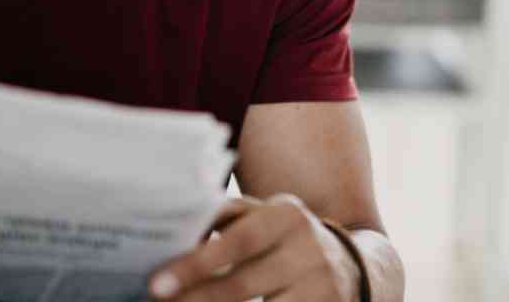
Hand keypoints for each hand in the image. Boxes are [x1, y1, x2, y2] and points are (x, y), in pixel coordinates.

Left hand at [149, 195, 362, 301]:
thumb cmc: (283, 240)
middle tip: (158, 301)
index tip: (157, 282)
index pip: (238, 240)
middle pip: (243, 284)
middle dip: (197, 297)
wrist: (351, 268)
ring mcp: (319, 286)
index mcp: (286, 215)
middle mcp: (307, 248)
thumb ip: (224, 217)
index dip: (197, 263)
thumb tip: (173, 229)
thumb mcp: (263, 217)